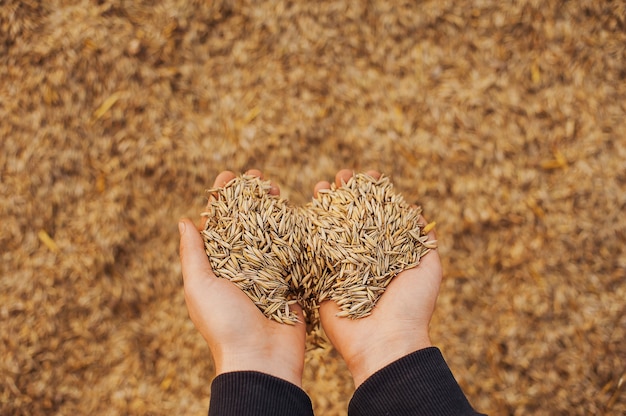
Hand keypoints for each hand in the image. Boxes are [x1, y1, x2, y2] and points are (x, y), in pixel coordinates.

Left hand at [179, 170, 305, 386]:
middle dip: (252, 199)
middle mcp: (242, 267)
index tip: (230, 176)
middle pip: (246, 224)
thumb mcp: (200, 286)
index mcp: (217, 267)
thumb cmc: (224, 324)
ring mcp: (268, 274)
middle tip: (261, 179)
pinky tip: (299, 214)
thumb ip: (193, 254)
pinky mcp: (291, 282)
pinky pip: (293, 254)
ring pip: (271, 234)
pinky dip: (296, 234)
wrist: (261, 360)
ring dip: (274, 211)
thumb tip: (184, 221)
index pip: (219, 225)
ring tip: (280, 190)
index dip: (223, 199)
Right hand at [315, 169, 442, 387]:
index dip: (374, 194)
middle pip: (352, 217)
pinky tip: (304, 208)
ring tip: (323, 185)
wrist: (385, 341)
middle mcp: (364, 256)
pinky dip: (306, 229)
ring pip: (330, 228)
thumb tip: (418, 214)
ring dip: (325, 205)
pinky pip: (312, 250)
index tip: (370, 176)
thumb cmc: (411, 305)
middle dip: (347, 194)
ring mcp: (341, 266)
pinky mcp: (321, 278)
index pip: (379, 215)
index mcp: (388, 253)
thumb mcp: (428, 268)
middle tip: (343, 176)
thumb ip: (423, 240)